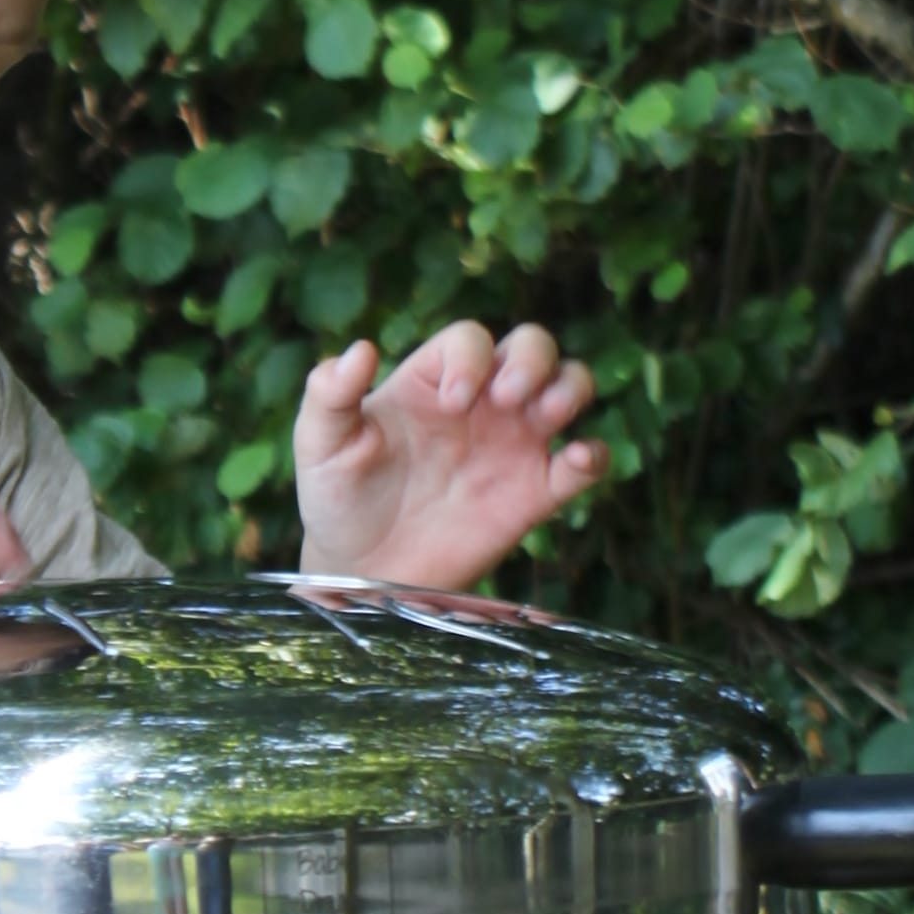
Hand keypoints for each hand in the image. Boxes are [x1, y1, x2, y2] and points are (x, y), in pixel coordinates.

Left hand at [294, 320, 605, 590]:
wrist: (362, 572)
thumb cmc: (338, 499)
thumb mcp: (320, 446)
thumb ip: (330, 396)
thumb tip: (358, 349)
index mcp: (431, 381)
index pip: (470, 341)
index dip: (471, 358)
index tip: (452, 402)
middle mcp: (480, 403)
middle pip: (532, 347)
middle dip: (532, 360)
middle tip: (508, 398)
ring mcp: (512, 445)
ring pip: (568, 387)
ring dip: (570, 389)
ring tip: (547, 417)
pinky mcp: (534, 494)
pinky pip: (582, 465)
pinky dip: (592, 456)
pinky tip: (575, 461)